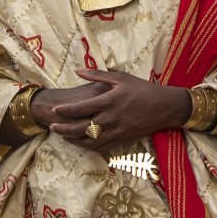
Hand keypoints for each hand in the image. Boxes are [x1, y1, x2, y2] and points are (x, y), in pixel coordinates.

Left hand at [42, 68, 194, 152]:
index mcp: (109, 102)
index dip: (64, 111)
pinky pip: (101, 147)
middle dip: (63, 128)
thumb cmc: (142, 89)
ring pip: (88, 141)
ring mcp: (116, 131)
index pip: (80, 109)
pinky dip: (87, 146)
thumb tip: (78, 70)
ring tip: (63, 135)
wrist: (164, 107)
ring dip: (73, 140)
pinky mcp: (121, 140)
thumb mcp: (121, 78)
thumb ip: (97, 75)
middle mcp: (110, 119)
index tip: (54, 110)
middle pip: (80, 128)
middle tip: (52, 126)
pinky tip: (80, 142)